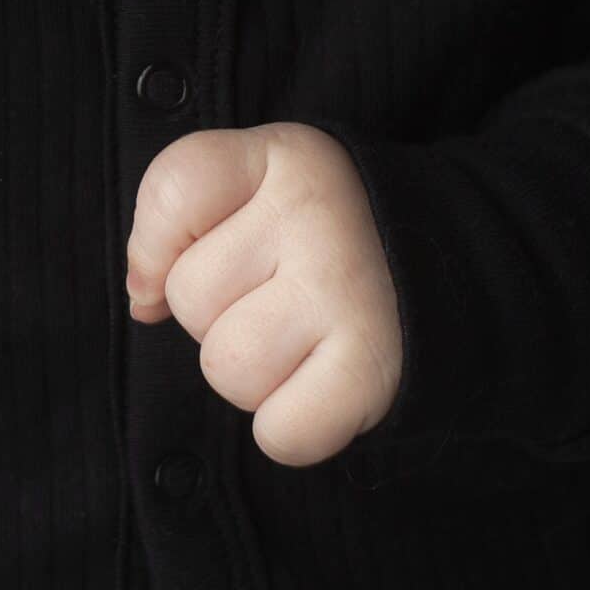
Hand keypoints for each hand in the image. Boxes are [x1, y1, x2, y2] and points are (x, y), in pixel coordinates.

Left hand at [123, 120, 402, 467]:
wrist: (446, 274)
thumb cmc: (320, 237)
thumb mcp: (257, 187)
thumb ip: (178, 219)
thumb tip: (143, 301)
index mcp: (284, 156)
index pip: (175, 187)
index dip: (160, 240)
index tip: (196, 248)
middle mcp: (316, 212)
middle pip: (189, 295)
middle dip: (217, 313)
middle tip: (278, 295)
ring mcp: (346, 289)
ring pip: (226, 368)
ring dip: (252, 375)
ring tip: (301, 339)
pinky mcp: (373, 370)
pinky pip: (279, 433)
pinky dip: (292, 428)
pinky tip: (322, 384)